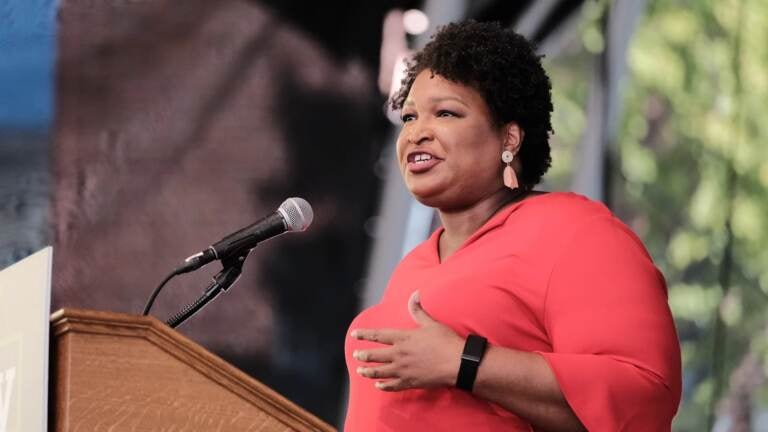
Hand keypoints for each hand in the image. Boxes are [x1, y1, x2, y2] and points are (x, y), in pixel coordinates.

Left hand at [350, 291, 464, 390]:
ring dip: (368, 371)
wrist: (457, 363)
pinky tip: (378, 385)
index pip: (379, 335)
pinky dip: (384, 386)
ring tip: (360, 371)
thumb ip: (418, 310)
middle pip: (376, 355)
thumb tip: (414, 294)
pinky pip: (393, 386)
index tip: (354, 334)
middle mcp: (400, 354)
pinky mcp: (410, 382)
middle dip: (363, 355)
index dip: (365, 334)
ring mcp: (404, 370)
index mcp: (403, 338)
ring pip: (380, 372)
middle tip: (355, 355)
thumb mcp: (431, 323)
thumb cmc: (446, 341)